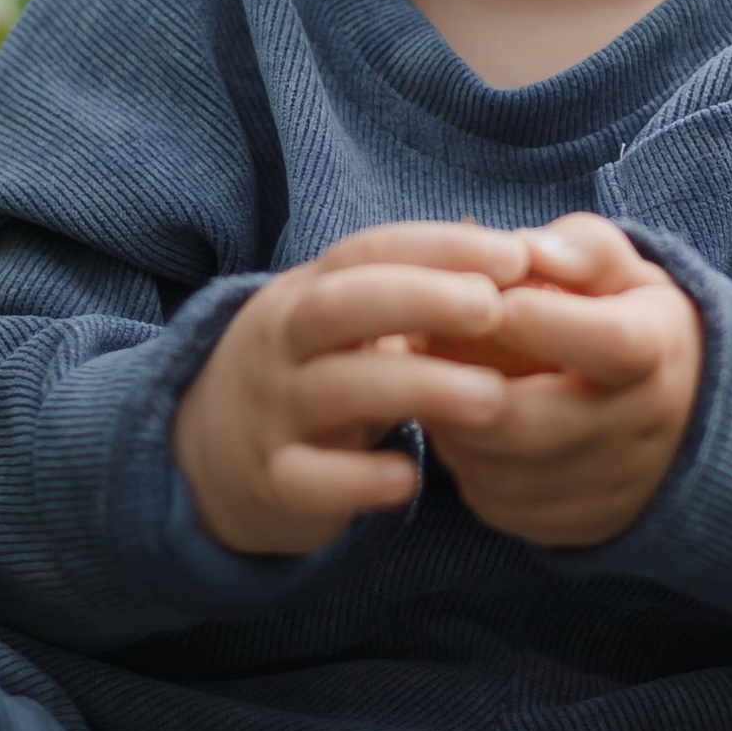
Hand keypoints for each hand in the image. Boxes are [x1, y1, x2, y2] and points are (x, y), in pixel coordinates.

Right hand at [172, 223, 529, 556]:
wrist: (206, 457)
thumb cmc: (314, 373)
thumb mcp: (347, 325)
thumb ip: (416, 294)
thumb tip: (525, 256)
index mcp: (308, 292)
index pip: (368, 251)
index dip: (439, 248)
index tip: (515, 256)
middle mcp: (282, 343)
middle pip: (341, 306)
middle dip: (420, 299)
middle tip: (495, 309)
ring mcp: (272, 412)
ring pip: (334, 391)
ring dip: (415, 388)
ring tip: (492, 398)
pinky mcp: (272, 482)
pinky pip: (307, 479)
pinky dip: (358, 479)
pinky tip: (410, 479)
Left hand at [428, 214, 702, 553]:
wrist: (685, 417)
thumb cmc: (633, 322)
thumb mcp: (622, 270)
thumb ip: (573, 249)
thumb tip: (518, 249)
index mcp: (658, 353)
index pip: (608, 344)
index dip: (544, 323)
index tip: (490, 300)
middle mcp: (640, 432)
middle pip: (537, 422)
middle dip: (465, 384)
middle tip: (419, 346)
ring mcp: (604, 490)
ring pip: (500, 468)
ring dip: (451, 423)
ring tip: (432, 379)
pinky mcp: (570, 528)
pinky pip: (493, 501)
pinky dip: (463, 461)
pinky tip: (460, 423)